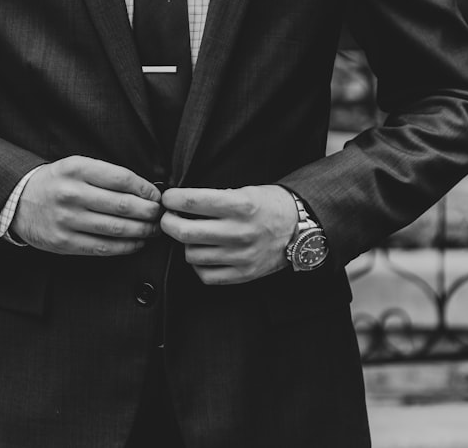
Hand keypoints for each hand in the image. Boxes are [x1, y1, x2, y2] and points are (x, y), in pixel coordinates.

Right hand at [10, 156, 162, 255]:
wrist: (18, 201)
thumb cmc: (55, 183)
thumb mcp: (75, 166)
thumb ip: (106, 174)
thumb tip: (146, 189)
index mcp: (76, 169)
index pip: (122, 178)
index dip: (146, 189)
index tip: (157, 195)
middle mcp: (71, 194)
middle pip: (123, 205)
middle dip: (150, 212)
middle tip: (161, 214)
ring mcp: (67, 219)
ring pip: (116, 228)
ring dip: (142, 231)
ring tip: (154, 229)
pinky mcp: (64, 242)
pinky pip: (103, 247)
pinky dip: (126, 246)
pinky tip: (137, 243)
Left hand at [160, 185, 296, 284]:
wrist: (299, 228)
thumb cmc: (269, 206)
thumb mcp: (245, 191)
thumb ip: (215, 198)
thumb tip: (180, 202)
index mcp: (241, 205)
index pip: (193, 202)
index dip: (172, 199)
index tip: (168, 198)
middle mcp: (240, 232)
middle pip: (186, 232)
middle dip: (169, 223)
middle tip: (169, 218)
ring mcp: (242, 256)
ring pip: (192, 254)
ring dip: (186, 244)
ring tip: (192, 235)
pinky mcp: (243, 274)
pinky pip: (206, 275)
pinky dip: (199, 264)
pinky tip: (204, 253)